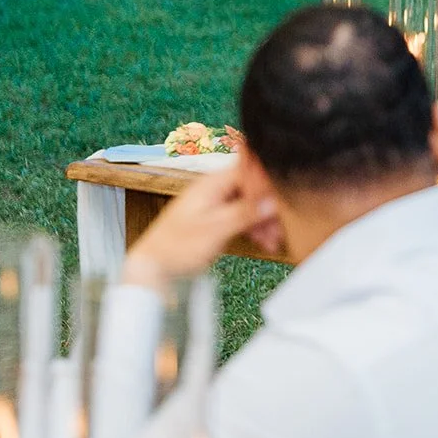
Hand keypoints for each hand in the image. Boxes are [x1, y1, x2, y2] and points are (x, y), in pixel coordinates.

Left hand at [121, 168, 279, 290]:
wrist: (153, 267)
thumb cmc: (174, 247)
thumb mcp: (214, 229)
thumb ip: (244, 213)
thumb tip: (271, 202)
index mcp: (212, 183)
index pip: (250, 170)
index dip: (269, 183)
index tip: (284, 199)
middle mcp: (216, 189)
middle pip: (254, 188)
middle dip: (270, 206)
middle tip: (281, 225)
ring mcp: (218, 203)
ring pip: (252, 204)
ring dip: (265, 220)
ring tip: (273, 239)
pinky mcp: (219, 218)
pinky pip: (245, 216)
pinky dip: (256, 227)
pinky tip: (264, 241)